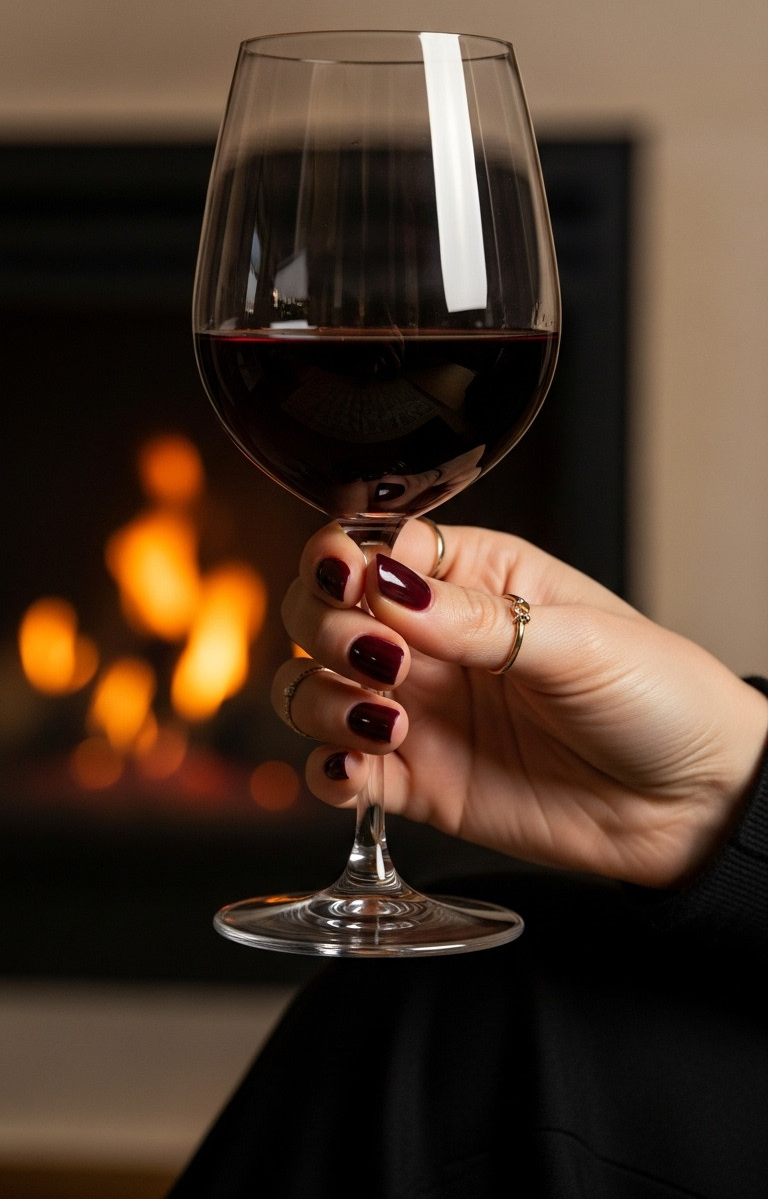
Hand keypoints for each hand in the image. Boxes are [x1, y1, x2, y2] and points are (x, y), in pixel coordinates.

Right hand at [273, 521, 767, 888]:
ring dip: (321, 697)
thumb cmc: (657, 697)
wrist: (692, 804)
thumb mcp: (576, 641)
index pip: (374, 548)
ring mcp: (419, 710)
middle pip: (324, 611)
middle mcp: (433, 640)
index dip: (348, 562)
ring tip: (387, 717)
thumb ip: (477, 621)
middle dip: (329, 627)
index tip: (359, 585)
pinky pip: (339, 770)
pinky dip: (327, 768)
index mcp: (475, 579)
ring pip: (313, 687)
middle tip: (383, 658)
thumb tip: (389, 587)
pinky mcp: (418, 782)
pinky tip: (357, 767)